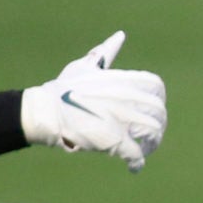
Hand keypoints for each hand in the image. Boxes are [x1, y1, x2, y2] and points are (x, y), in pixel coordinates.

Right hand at [22, 31, 167, 171]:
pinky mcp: (115, 140)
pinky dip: (138, 162)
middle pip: (158, 112)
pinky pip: (137, 153)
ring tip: (143, 150)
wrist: (44, 111)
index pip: (156, 86)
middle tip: (147, 135)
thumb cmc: (62, 89)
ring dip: (151, 144)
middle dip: (156, 125)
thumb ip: (105, 53)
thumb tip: (120, 35)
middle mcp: (126, 97)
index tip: (150, 109)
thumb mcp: (85, 66)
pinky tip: (135, 167)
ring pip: (153, 132)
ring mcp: (122, 119)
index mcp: (121, 80)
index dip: (157, 100)